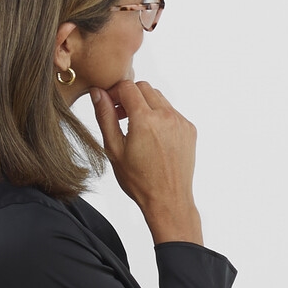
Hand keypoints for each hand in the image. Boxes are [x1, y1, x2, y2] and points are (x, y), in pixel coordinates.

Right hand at [87, 79, 201, 242]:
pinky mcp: (189, 129)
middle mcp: (166, 116)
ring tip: (136, 127)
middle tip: (120, 116)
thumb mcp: (114, 149)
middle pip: (144, 88)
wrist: (168, 200)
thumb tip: (97, 92)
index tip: (109, 105)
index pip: (127, 86)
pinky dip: (160, 116)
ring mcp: (180, 122)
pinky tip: (152, 136)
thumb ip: (105, 116)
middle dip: (129, 96)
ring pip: (159, 98)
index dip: (114, 92)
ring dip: (145, 105)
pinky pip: (171, 111)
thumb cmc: (138, 180)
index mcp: (145, 120)